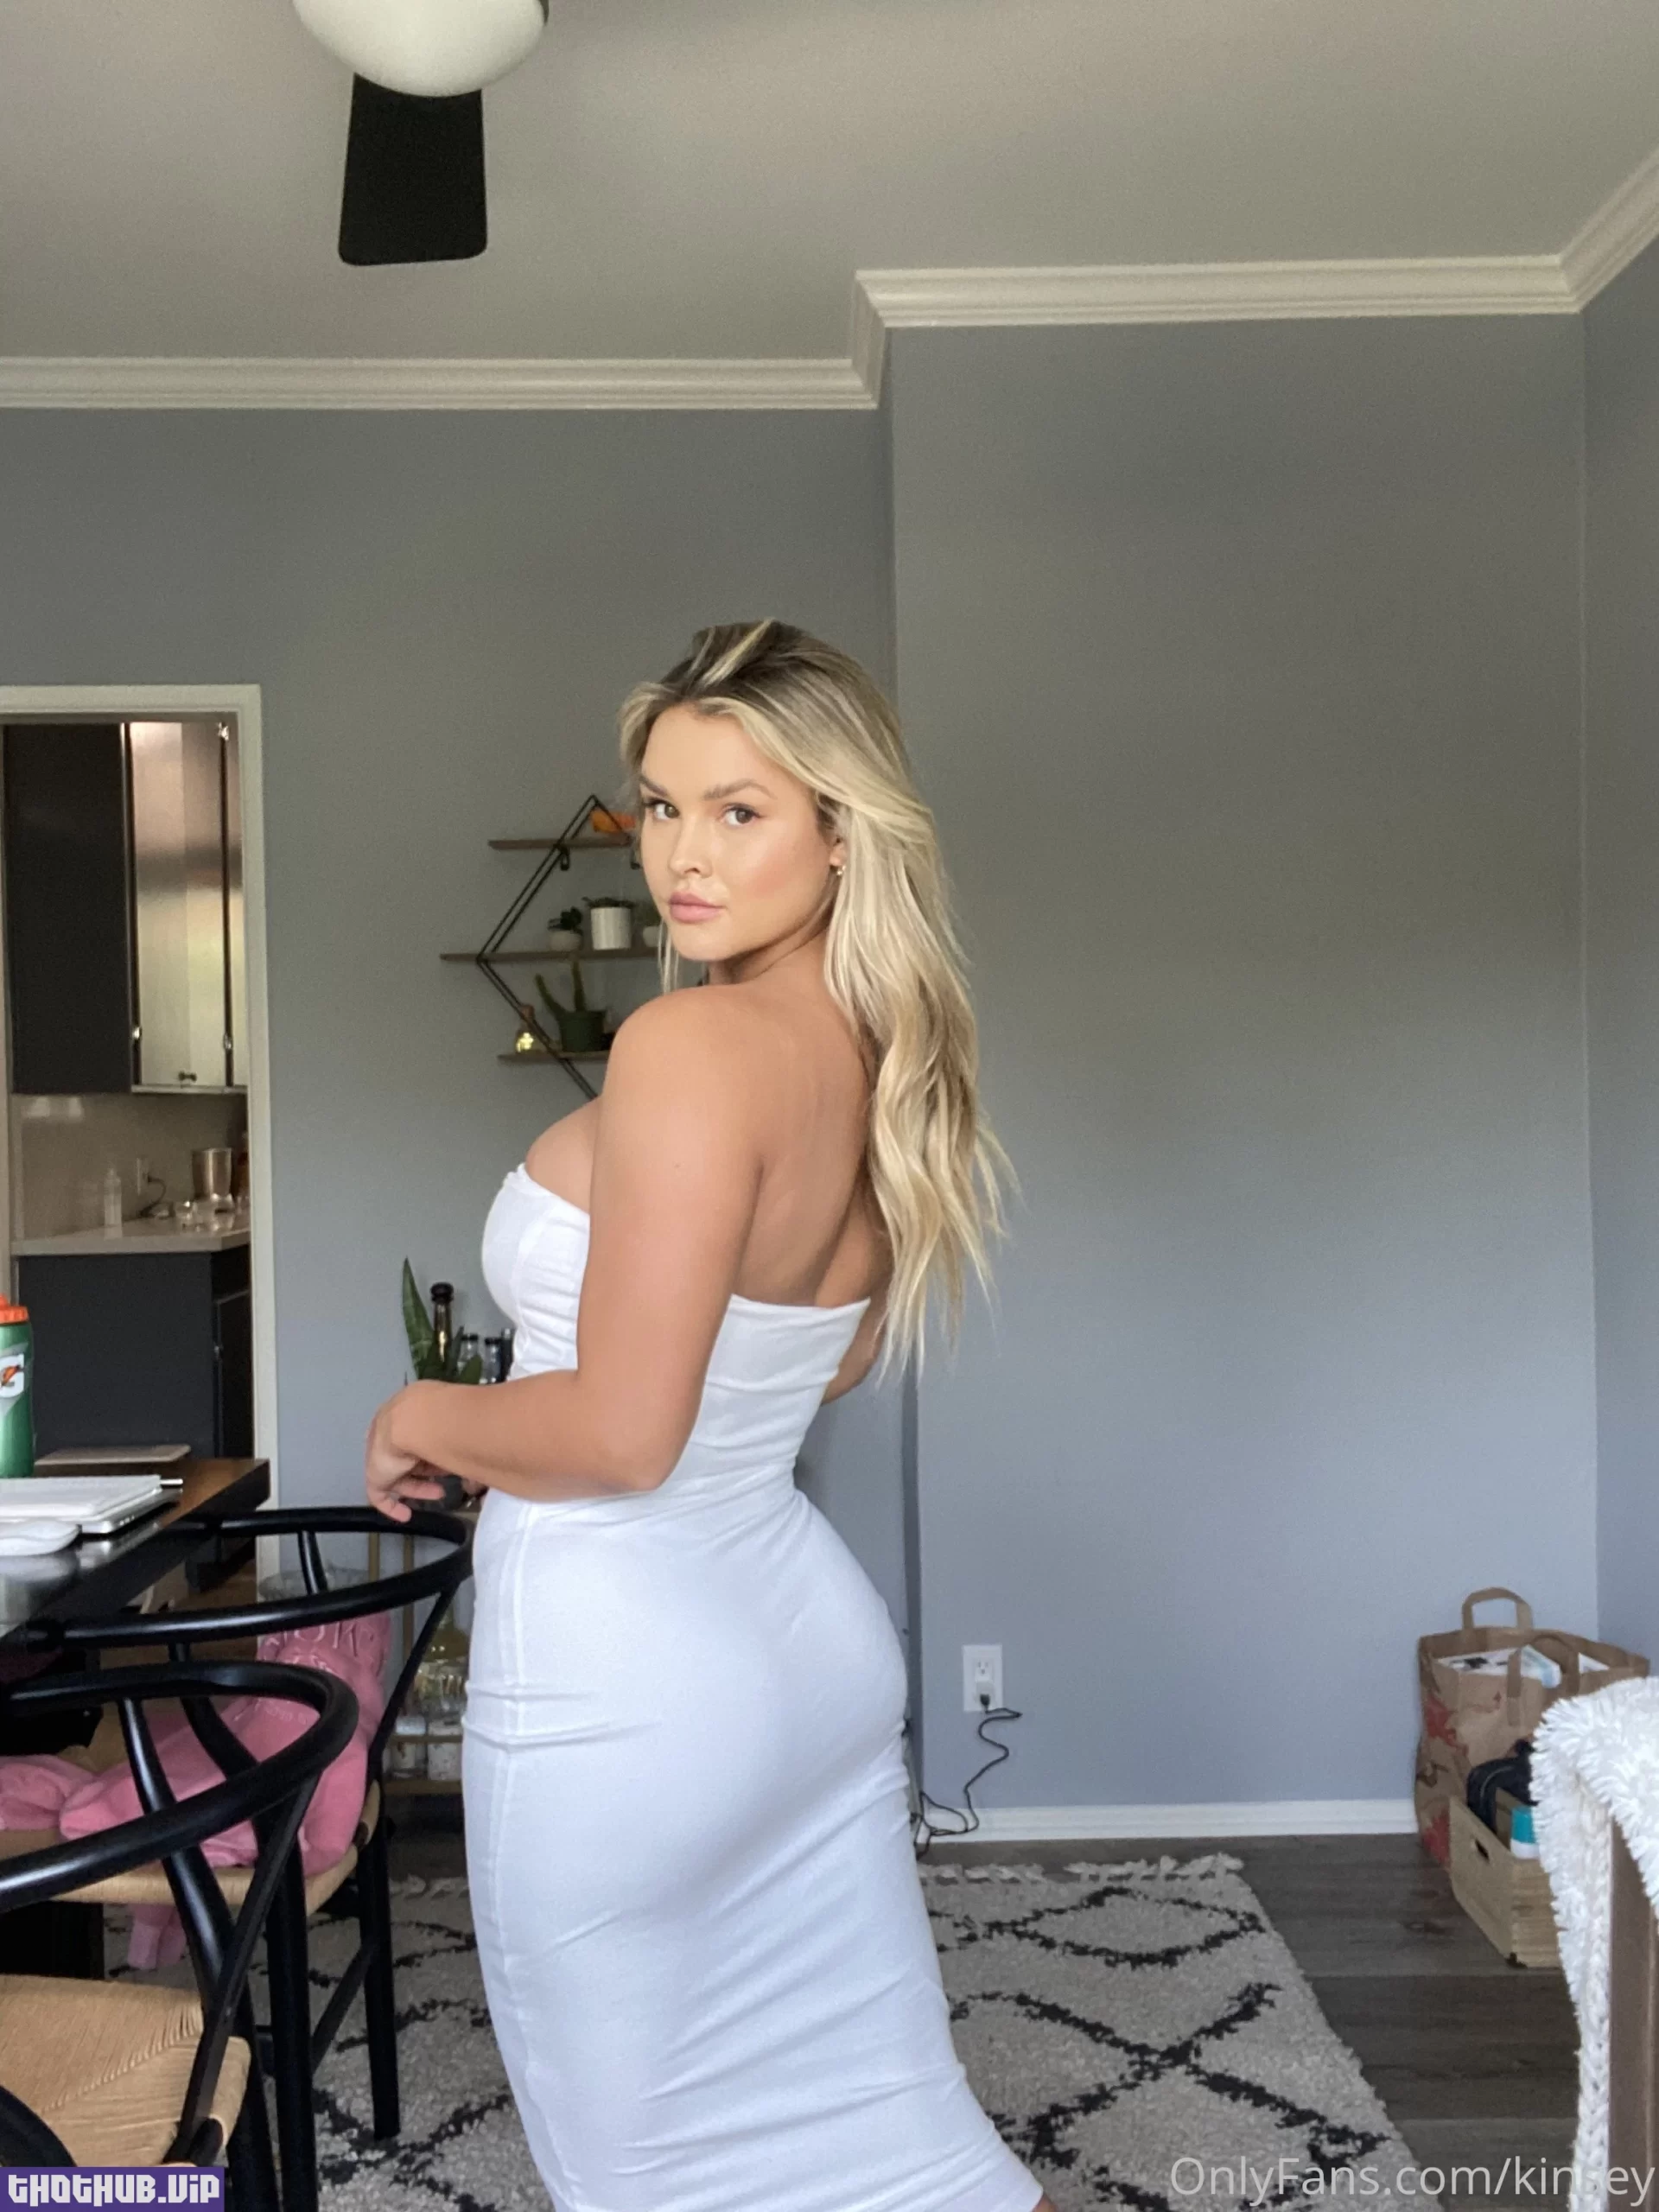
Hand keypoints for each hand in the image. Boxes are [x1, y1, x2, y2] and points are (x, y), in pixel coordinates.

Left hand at [365, 1386, 451, 1522]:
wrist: (412, 1422)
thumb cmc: (439, 1417)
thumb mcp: (453, 1425)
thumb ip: (460, 1436)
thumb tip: (477, 1450)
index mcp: (406, 1416)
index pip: (416, 1438)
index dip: (432, 1452)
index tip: (447, 1459)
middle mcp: (390, 1434)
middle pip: (409, 1458)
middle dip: (429, 1471)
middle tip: (446, 1477)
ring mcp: (380, 1454)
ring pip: (399, 1474)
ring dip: (419, 1487)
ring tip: (439, 1493)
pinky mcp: (374, 1476)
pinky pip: (381, 1495)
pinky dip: (392, 1507)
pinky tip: (406, 1516)